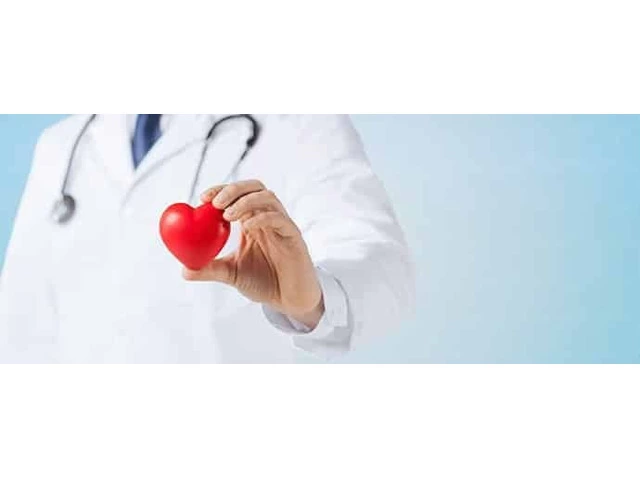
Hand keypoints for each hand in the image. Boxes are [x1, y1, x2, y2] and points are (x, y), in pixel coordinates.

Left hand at [183, 180, 323, 328]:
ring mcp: (282, 225)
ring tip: (227, 215)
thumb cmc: (265, 282)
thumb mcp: (232, 274)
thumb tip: (184, 270)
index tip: (203, 198)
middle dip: (233, 189)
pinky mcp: (294, 237)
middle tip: (214, 202)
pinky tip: (247, 228)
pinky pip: (280, 219)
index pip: (238, 194)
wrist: (290, 300)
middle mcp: (268, 218)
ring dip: (246, 201)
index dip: (220, 190)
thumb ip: (210, 269)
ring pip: (268, 197)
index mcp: (253, 221)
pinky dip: (262, 218)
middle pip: (255, 187)